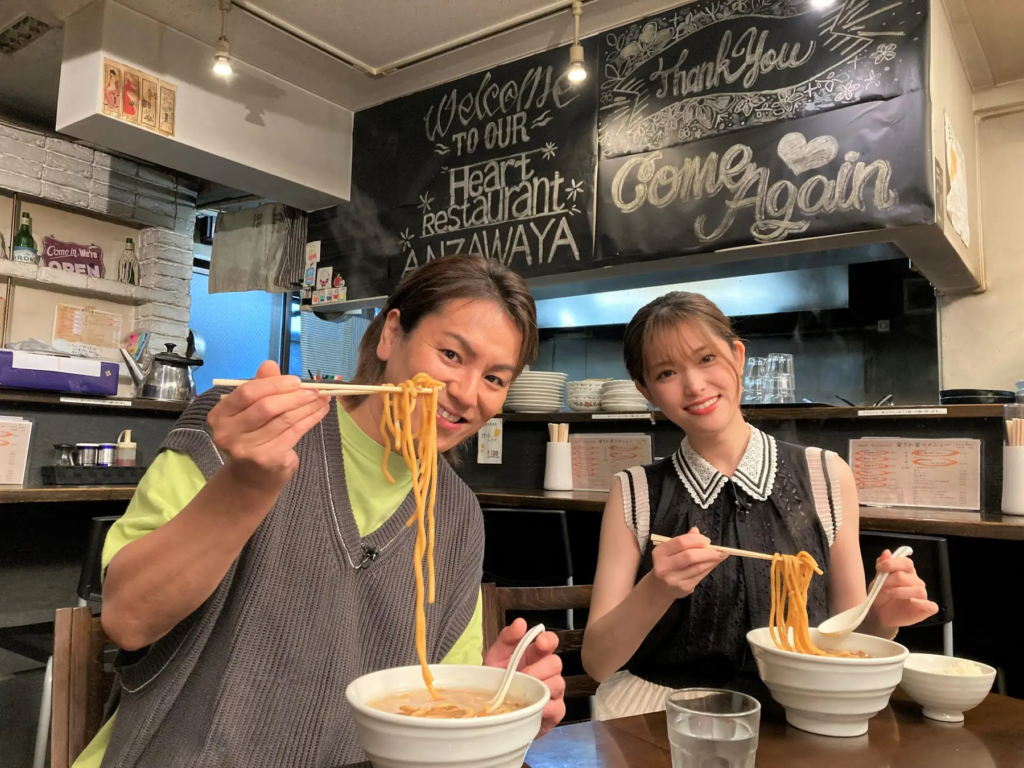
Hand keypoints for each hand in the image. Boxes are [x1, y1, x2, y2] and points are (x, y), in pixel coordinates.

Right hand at [207, 361, 330, 495]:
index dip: (274, 384)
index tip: (296, 380)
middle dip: (295, 396)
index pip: (247, 393)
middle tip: (315, 390)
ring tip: (323, 398)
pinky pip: (294, 433)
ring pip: (284, 420)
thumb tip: (270, 364)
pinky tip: (320, 412)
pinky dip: (310, 420)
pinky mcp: (266, 459)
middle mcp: (228, 433)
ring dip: (307, 407)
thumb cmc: (252, 435)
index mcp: (220, 415)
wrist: (252, 476)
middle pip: (266, 407)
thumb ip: (260, 386)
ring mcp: (246, 449)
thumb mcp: (251, 409)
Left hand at [483, 618, 564, 736]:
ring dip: (541, 687)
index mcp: (535, 655)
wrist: (492, 712)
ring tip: (524, 693)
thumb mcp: (496, 658)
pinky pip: (558, 707)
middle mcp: (548, 671)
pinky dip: (546, 707)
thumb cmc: (497, 681)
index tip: (540, 643)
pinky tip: (534, 708)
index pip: (551, 641)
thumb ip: (507, 638)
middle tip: (522, 675)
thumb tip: (520, 622)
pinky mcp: (554, 712)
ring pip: (558, 683)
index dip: (549, 640)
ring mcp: (553, 691)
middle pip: (556, 663)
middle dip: (539, 668)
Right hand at [650, 527, 727, 598]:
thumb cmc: (667, 564)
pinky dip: (709, 568)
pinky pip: (700, 576)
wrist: (659, 588)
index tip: (707, 540)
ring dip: (711, 560)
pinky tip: (713, 564)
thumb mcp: (670, 550)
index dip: (697, 540)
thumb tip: (696, 531)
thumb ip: (683, 540)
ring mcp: (673, 579)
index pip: (681, 542)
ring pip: (698, 567)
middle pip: (690, 556)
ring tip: (719, 556)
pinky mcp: (683, 588)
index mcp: (660, 552)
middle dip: (707, 552)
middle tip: (718, 550)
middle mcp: (664, 566)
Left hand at [868, 550, 938, 630]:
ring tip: (889, 594)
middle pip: (908, 576)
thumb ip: (882, 566)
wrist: (879, 615)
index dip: (893, 563)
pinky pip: (931, 606)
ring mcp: (922, 596)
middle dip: (891, 580)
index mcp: (907, 572)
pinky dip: (923, 603)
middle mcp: (916, 582)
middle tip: (881, 586)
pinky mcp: (926, 609)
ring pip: (918, 589)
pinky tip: (912, 602)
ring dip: (901, 591)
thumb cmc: (880, 595)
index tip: (879, 568)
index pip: (906, 562)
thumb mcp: (877, 580)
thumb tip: (887, 552)